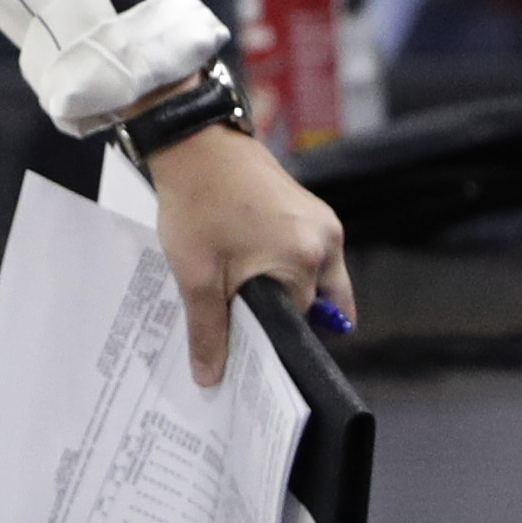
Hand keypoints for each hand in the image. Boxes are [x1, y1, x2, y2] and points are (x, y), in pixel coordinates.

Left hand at [147, 123, 352, 386]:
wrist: (194, 144)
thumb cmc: (195, 204)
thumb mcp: (196, 274)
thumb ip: (208, 329)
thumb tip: (211, 377)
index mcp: (308, 260)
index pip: (304, 323)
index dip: (277, 337)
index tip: (256, 346)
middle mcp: (327, 241)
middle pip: (319, 302)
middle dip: (287, 314)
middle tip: (247, 319)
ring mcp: (323, 221)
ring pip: (319, 278)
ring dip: (289, 289)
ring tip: (245, 290)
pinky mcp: (312, 208)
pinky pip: (311, 252)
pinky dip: (289, 265)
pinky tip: (252, 264)